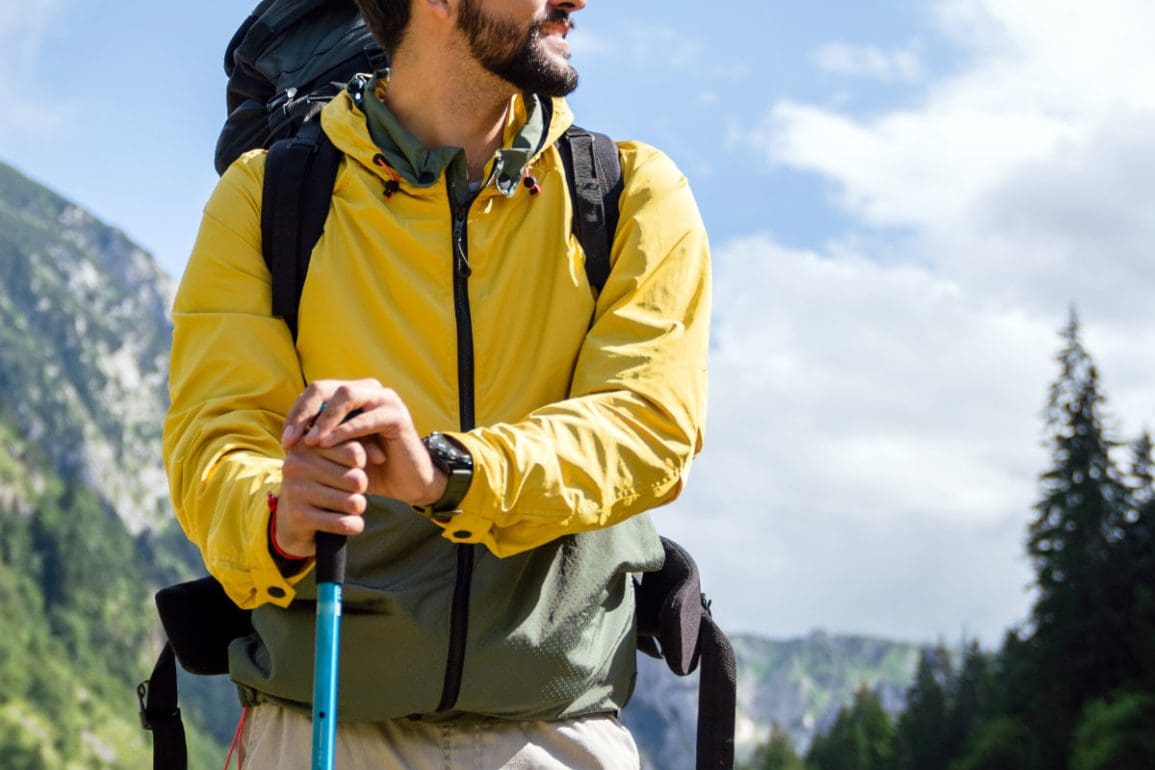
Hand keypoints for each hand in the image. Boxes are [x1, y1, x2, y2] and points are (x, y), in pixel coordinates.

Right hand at [275, 440, 370, 557]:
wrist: (294, 520)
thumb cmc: (324, 483)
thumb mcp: (337, 462)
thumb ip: (362, 451)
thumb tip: (381, 457)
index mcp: (307, 445)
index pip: (354, 452)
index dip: (362, 464)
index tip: (354, 469)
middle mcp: (297, 464)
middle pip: (356, 479)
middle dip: (362, 489)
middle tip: (353, 491)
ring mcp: (295, 491)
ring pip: (352, 503)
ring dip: (359, 507)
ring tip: (351, 506)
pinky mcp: (299, 517)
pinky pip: (343, 523)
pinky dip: (355, 525)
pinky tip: (353, 524)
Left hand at [282, 379, 447, 506]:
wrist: (407, 483)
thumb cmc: (370, 468)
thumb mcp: (338, 453)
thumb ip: (319, 440)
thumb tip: (287, 438)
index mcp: (353, 395)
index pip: (315, 393)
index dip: (297, 415)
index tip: (285, 442)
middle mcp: (368, 390)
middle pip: (326, 387)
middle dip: (305, 413)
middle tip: (291, 440)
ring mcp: (385, 400)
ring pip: (347, 394)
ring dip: (324, 418)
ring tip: (309, 441)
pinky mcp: (397, 416)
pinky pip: (367, 417)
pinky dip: (345, 429)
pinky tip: (328, 443)